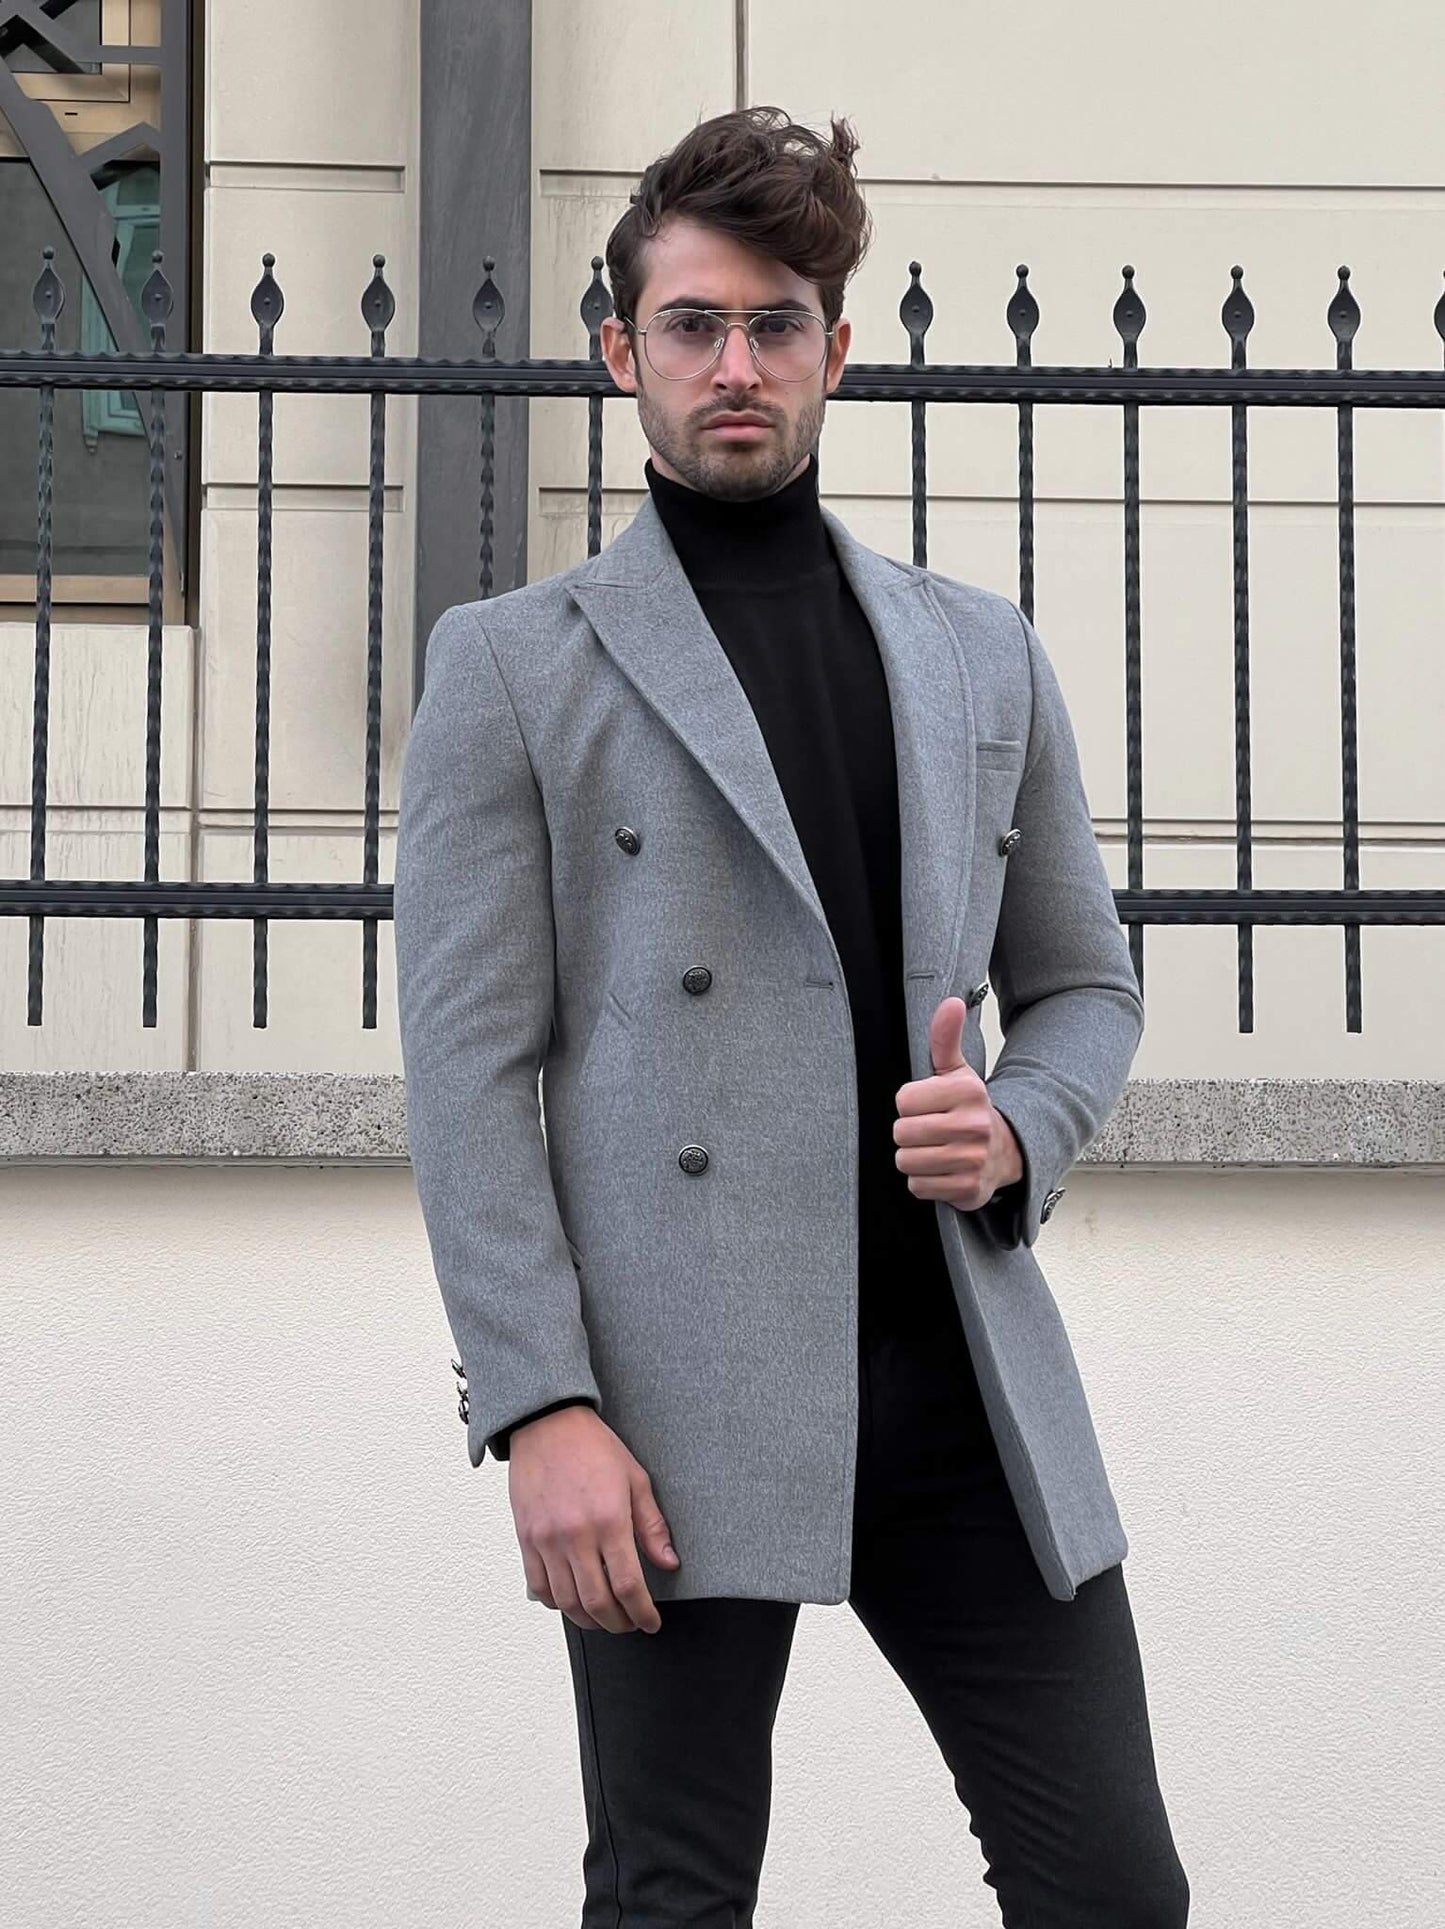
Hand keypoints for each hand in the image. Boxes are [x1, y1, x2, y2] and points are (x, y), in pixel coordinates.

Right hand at [508, 1405, 680, 1633]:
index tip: (650, 1622)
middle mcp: (576, 1535)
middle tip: (630, 1624)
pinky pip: (539, 1587)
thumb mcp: (636, 1480)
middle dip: (619, 1623)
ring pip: (567, 1602)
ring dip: (589, 1620)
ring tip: (605, 1617)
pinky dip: (557, 1604)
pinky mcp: (526, 1539)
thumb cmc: (594, 1448)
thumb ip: (652, 1526)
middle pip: (598, 1602)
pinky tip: (573, 1601)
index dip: (642, 1613)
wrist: (547, 1424)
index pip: (629, 1586)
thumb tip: (669, 1562)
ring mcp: (547, 1540)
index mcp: (609, 1520)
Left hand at [893, 996, 1023, 1209]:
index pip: (903, 1100)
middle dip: (909, 1133)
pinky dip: (924, 1182)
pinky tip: (942, 1170)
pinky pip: (918, 1187)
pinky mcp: (967, 1188)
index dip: (909, 1105)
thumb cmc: (969, 1110)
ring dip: (914, 1159)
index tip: (928, 1106)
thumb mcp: (957, 1072)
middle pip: (902, 1133)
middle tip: (930, 1131)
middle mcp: (973, 1126)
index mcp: (968, 1092)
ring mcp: (972, 1160)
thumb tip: (951, 1002)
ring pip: (907, 1161)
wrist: (1005, 1152)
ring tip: (935, 1150)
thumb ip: (945, 1039)